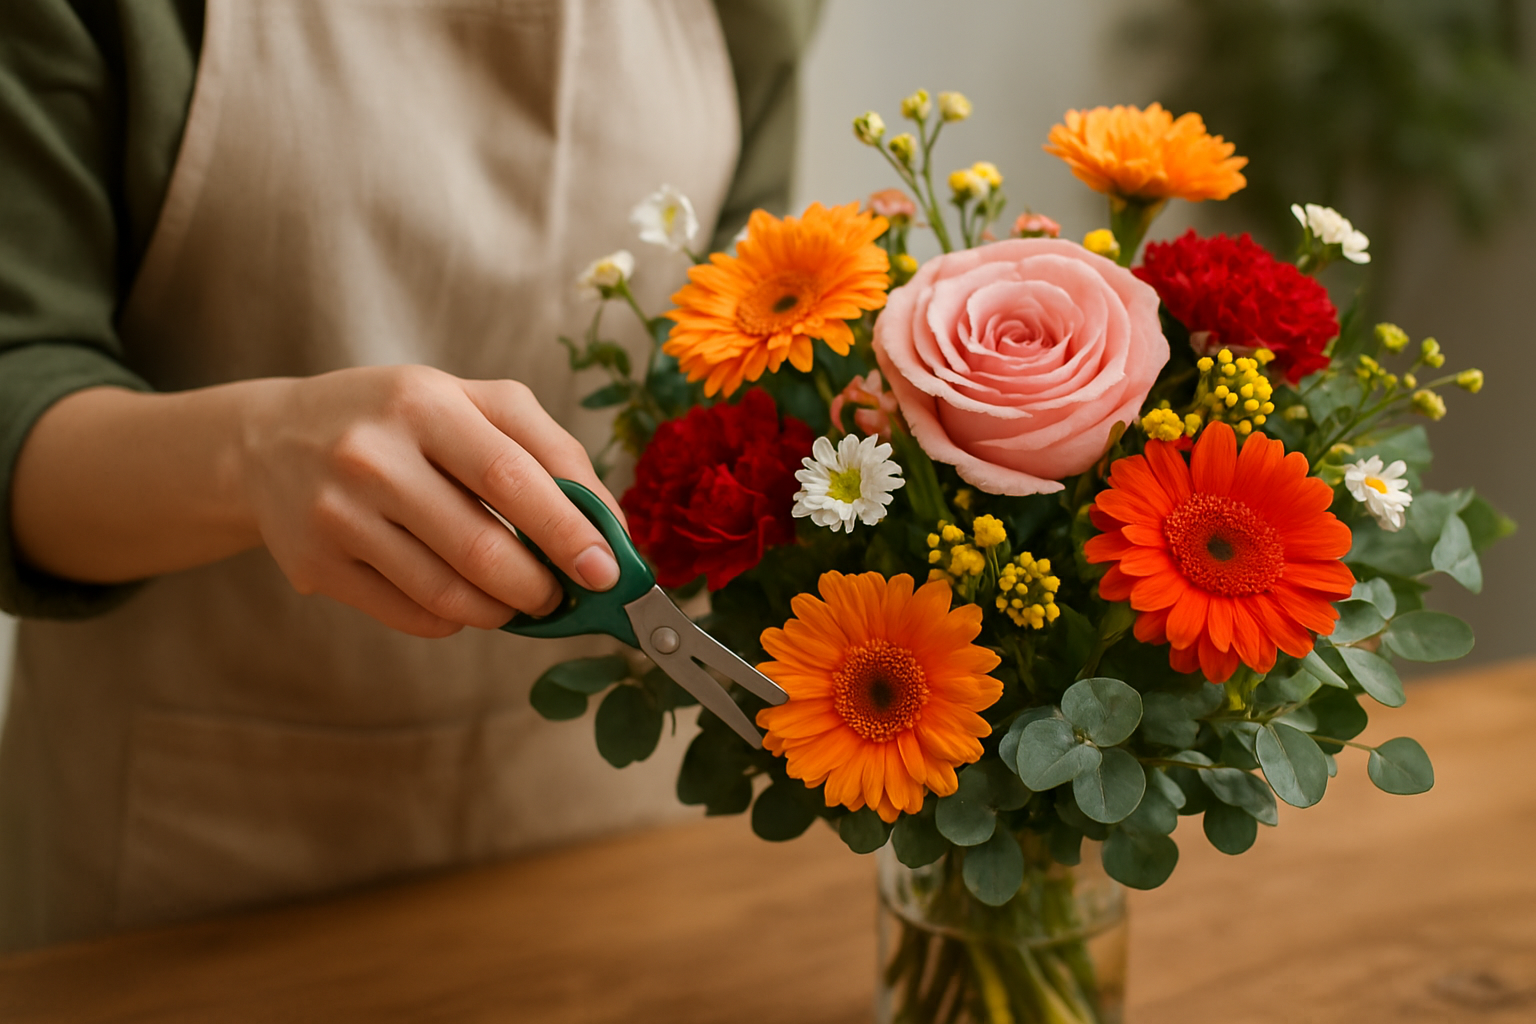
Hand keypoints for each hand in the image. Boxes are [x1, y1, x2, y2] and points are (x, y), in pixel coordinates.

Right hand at [239, 366, 622, 636]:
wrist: (271, 442)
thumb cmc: (399, 420)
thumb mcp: (469, 402)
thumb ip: (548, 448)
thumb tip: (609, 524)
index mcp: (424, 403)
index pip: (513, 476)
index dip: (568, 530)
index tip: (606, 569)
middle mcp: (372, 455)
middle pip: (482, 547)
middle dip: (539, 586)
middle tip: (562, 596)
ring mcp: (337, 514)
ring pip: (447, 593)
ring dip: (502, 611)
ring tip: (520, 601)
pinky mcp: (316, 565)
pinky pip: (411, 614)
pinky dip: (455, 619)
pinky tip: (464, 601)